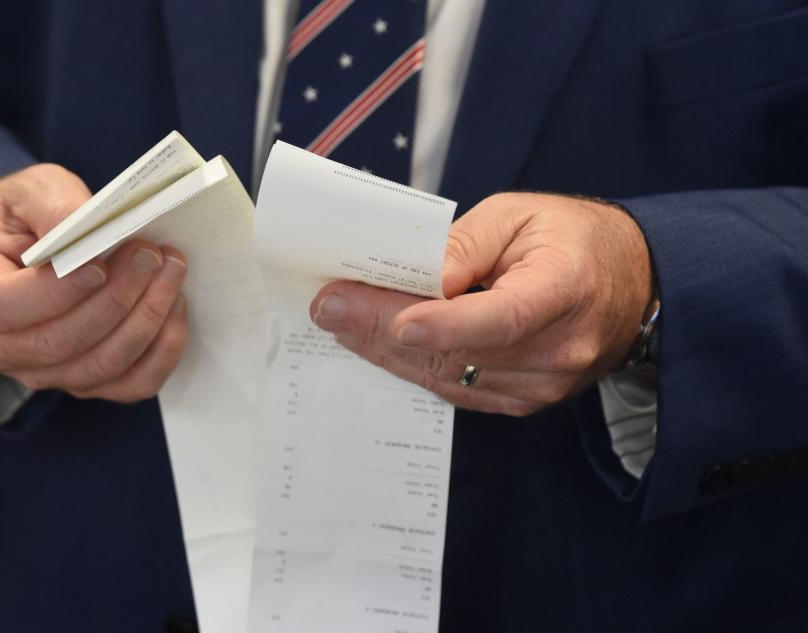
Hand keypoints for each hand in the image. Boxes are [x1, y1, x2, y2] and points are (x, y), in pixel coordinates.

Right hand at [0, 164, 187, 402]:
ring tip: (170, 272)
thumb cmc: (27, 214)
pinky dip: (161, 351)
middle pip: (61, 343)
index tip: (100, 265)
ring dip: (146, 320)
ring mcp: (42, 372)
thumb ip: (53, 205)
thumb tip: (87, 229)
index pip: (6, 309)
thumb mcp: (31, 190)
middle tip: (152, 256)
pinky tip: (174, 308)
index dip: (57, 292)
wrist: (34, 241)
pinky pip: (131, 384)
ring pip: (100, 365)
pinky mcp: (86, 381)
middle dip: (117, 299)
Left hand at [310, 192, 652, 416]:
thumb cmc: (573, 239)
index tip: (396, 321)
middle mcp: (558, 350)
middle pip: (458, 352)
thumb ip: (463, 246)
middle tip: (330, 309)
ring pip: (447, 378)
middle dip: (383, 330)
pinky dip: (412, 366)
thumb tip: (410, 280)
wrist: (630, 285)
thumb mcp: (518, 215)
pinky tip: (377, 344)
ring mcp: (542, 386)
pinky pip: (455, 391)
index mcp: (564, 289)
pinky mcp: (524, 401)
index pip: (502, 317)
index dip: (446, 324)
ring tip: (341, 322)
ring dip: (387, 351)